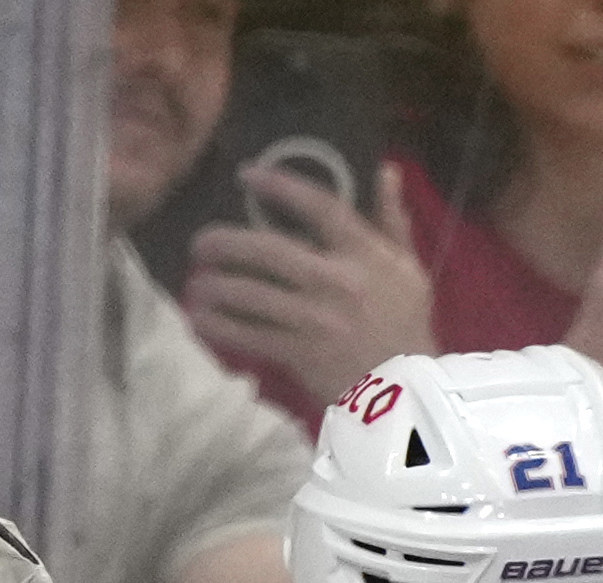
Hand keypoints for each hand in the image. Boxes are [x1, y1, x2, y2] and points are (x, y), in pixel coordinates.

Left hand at [177, 161, 431, 405]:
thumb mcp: (408, 267)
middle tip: (200, 243)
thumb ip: (392, 220)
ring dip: (217, 287)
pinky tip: (200, 319)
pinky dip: (221, 327)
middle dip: (228, 243)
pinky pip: (251, 335)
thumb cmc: (406, 325)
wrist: (407, 390)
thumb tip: (385, 171)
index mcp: (364, 253)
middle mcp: (337, 280)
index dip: (281, 186)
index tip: (247, 174)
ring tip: (194, 283)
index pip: (320, 207)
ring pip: (253, 295)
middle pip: (270, 250)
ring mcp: (316, 318)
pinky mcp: (301, 353)